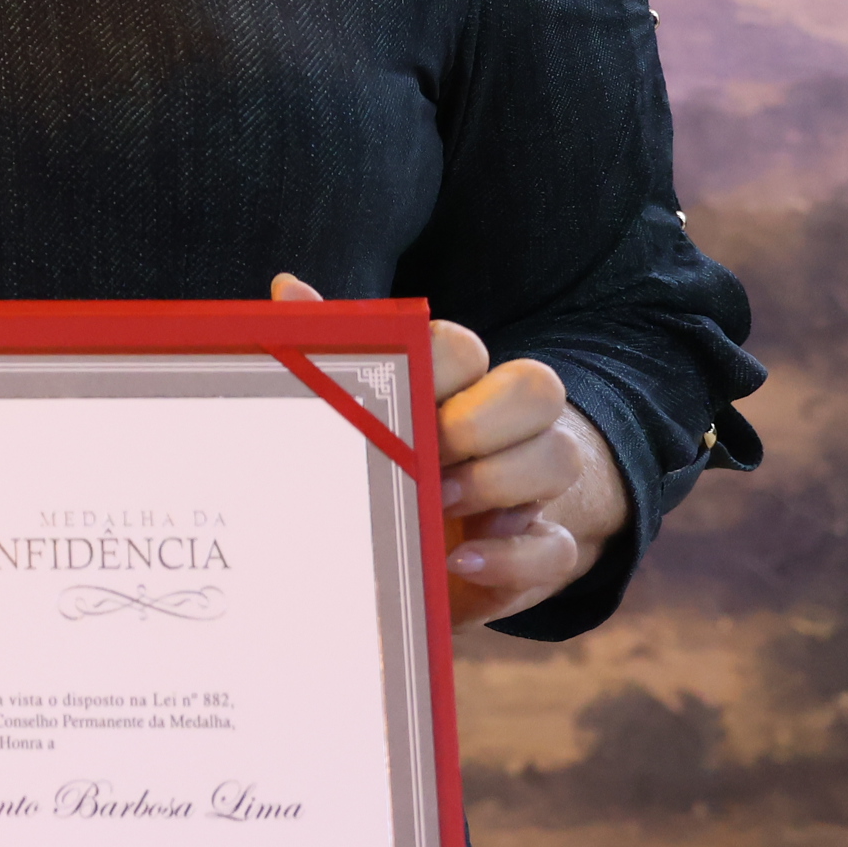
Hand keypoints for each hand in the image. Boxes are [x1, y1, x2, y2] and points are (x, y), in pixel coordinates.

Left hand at [268, 275, 629, 625]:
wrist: (427, 548)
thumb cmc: (387, 466)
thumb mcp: (357, 417)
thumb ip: (331, 357)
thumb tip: (288, 286)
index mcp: (456, 383)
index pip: (466, 348)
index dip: (437, 370)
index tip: (392, 403)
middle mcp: (506, 426)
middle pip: (536, 389)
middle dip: (480, 422)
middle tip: (427, 461)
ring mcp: (532, 486)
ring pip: (560, 457)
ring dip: (500, 483)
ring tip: (439, 508)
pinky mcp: (542, 550)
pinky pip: (558, 548)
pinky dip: (513, 557)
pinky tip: (462, 560)